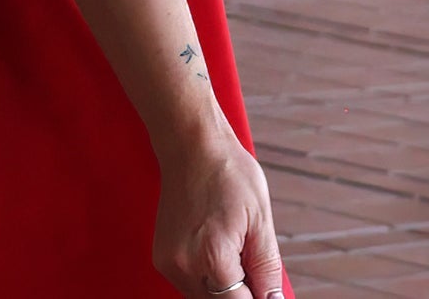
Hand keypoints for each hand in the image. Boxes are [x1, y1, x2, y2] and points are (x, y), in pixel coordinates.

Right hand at [151, 128, 284, 298]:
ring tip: (233, 248)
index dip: (258, 298)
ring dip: (223, 287)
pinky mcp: (162, 259)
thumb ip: (267, 269)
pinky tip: (216, 249)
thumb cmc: (227, 171)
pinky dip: (207, 277)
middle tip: (250, 261)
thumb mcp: (260, 218)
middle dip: (241, 292)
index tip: (264, 288)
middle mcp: (185, 266)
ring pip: (205, 297)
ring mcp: (169, 263)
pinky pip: (191, 285)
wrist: (191, 144)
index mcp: (213, 256)